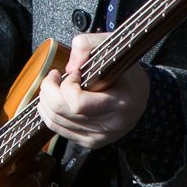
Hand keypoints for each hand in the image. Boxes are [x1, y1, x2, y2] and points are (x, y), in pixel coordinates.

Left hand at [38, 32, 148, 148]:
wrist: (141, 98)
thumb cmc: (126, 73)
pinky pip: (57, 129)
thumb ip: (88, 45)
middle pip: (61, 111)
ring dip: (46, 99)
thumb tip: (70, 67)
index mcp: (120, 103)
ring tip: (54, 85)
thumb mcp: (113, 48)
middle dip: (49, 89)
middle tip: (55, 76)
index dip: (68, 86)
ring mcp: (99, 136)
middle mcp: (110, 125)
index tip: (74, 73)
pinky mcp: (90, 141)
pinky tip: (57, 99)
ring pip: (54, 121)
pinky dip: (49, 112)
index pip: (78, 103)